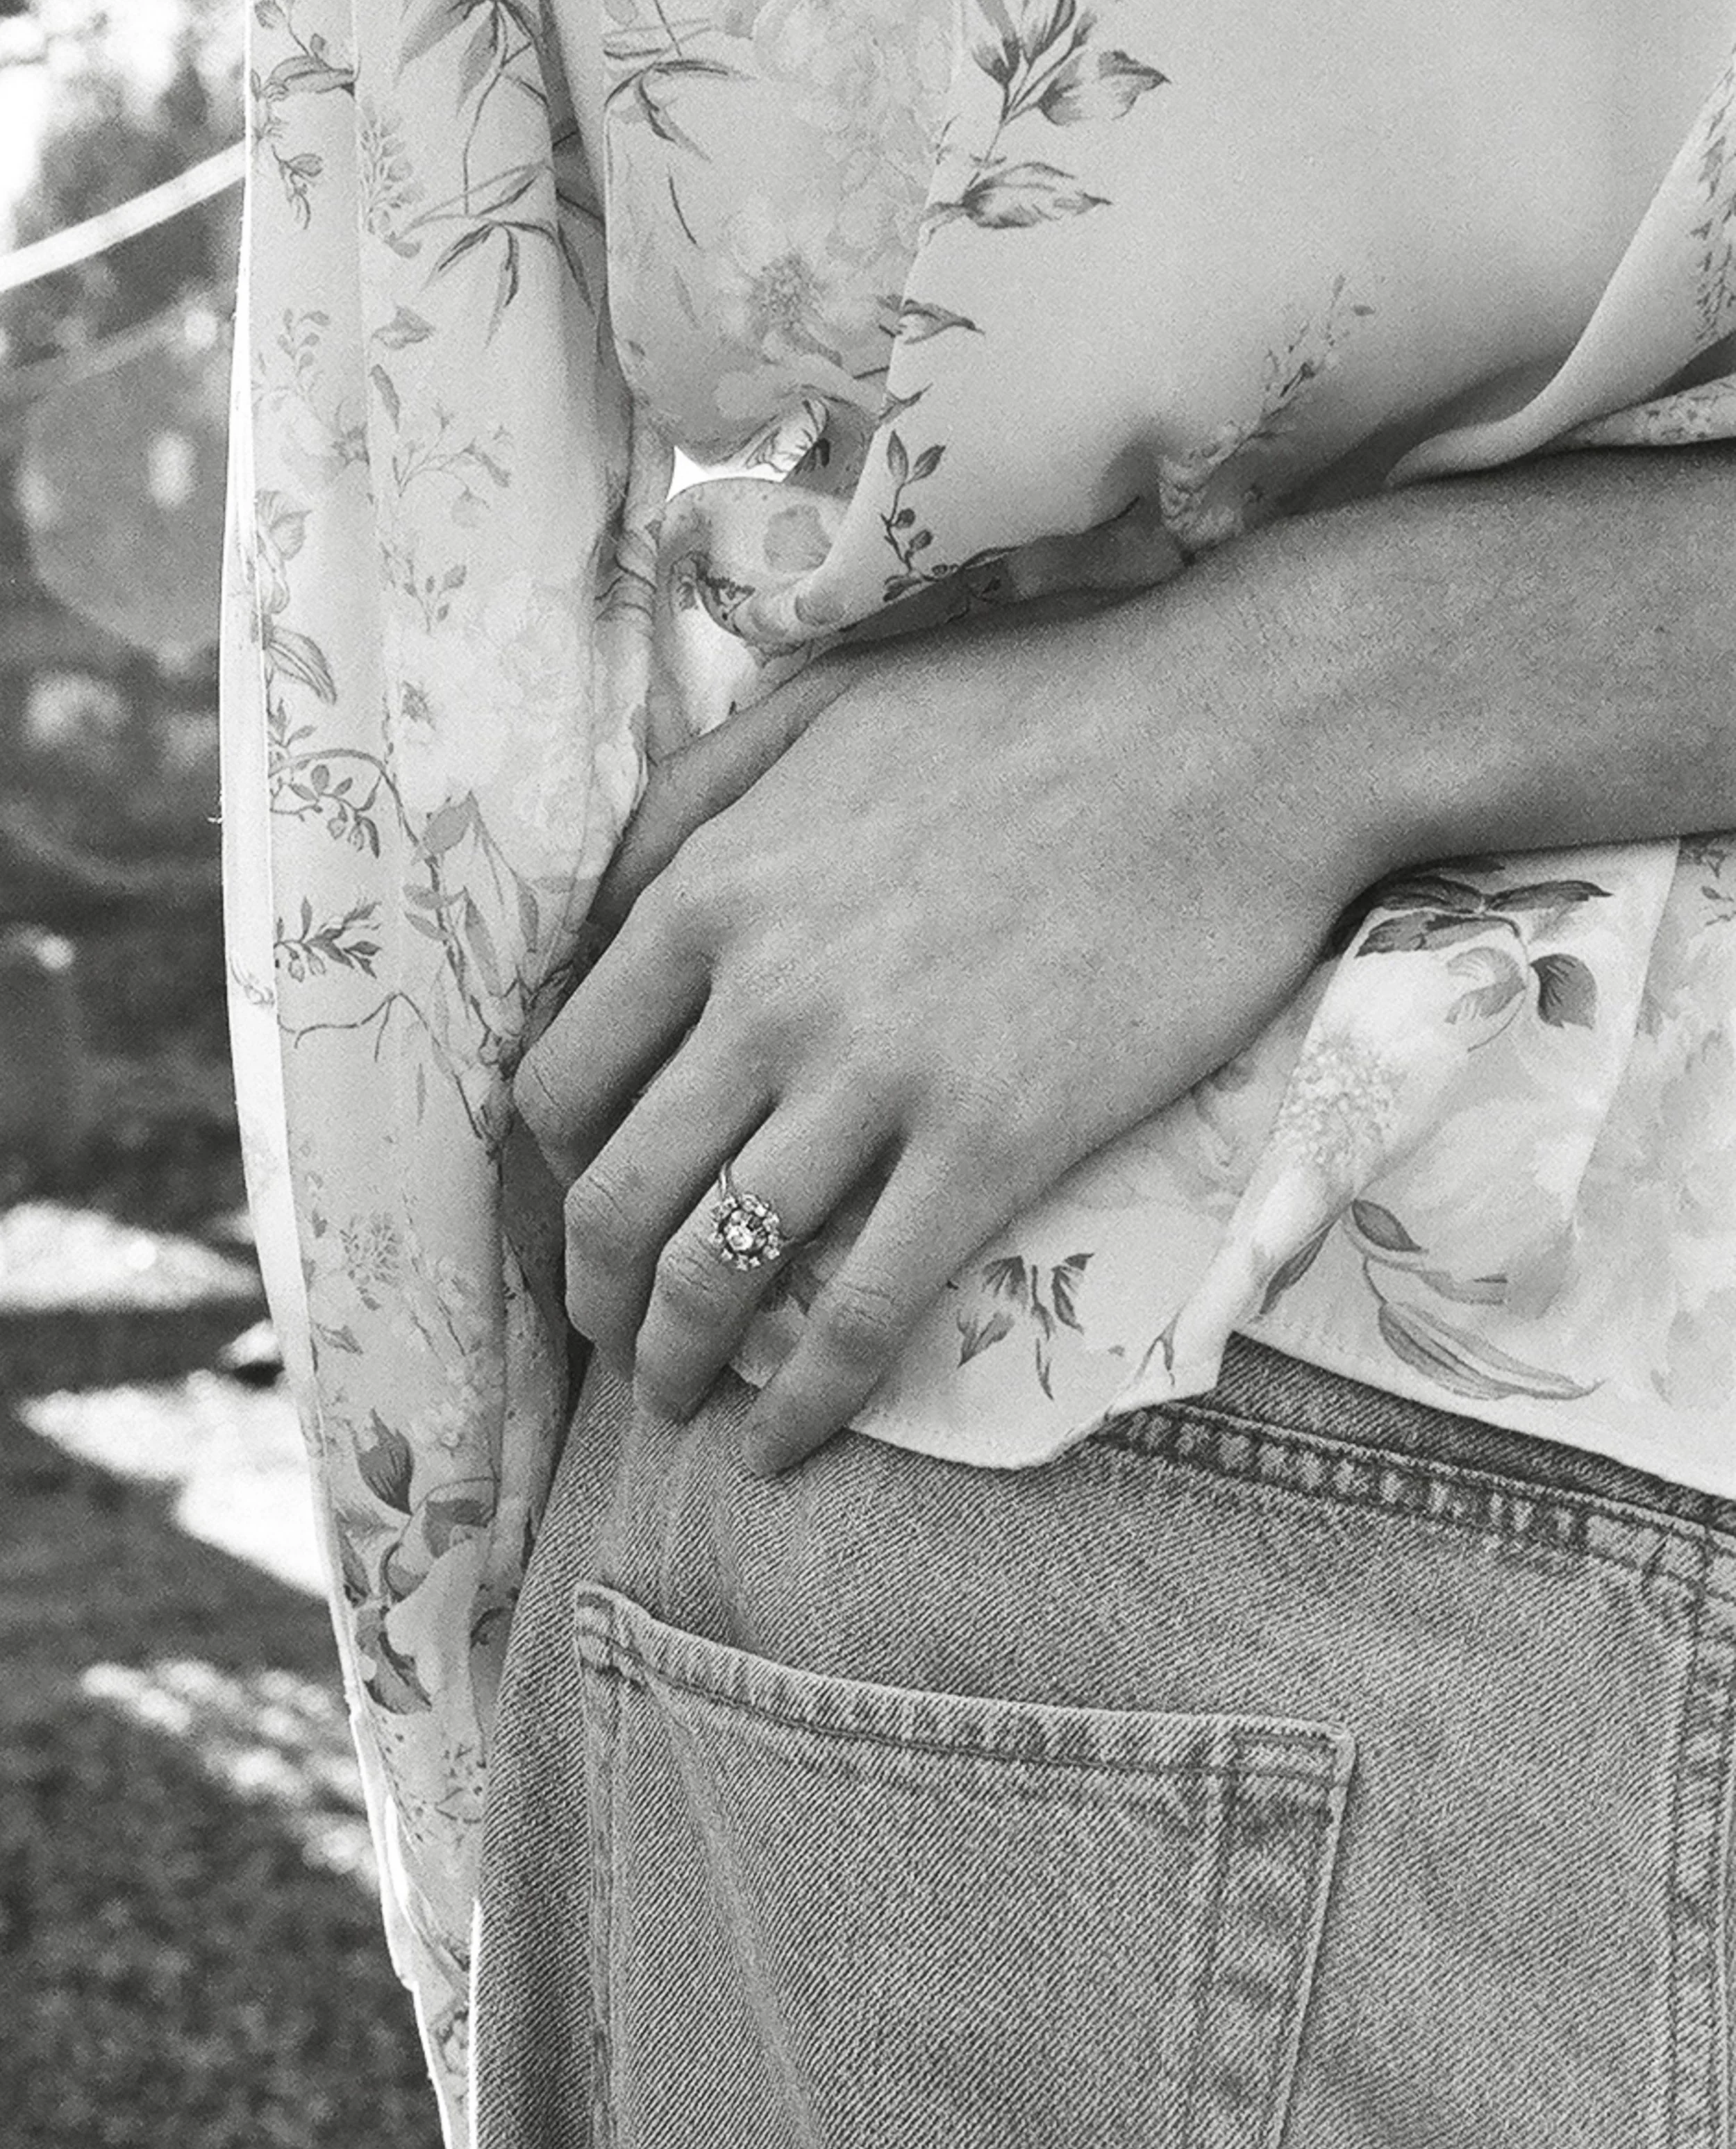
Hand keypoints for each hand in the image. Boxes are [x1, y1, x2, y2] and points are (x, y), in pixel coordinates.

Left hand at [513, 536, 1382, 1474]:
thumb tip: (605, 902)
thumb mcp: (825, 700)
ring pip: (717, 1267)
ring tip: (676, 1399)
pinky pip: (862, 1311)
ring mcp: (877, 1079)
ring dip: (673, 1357)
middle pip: (617, 1195)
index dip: (556, 1168)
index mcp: (713, 892)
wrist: (1242, 734)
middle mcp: (764, 997)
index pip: (564, 1078)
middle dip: (593, 1291)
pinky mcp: (993, 1146)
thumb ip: (696, 795)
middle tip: (609, 1334)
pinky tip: (782, 1448)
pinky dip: (805, 1401)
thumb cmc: (1043, 700)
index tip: (586, 1205)